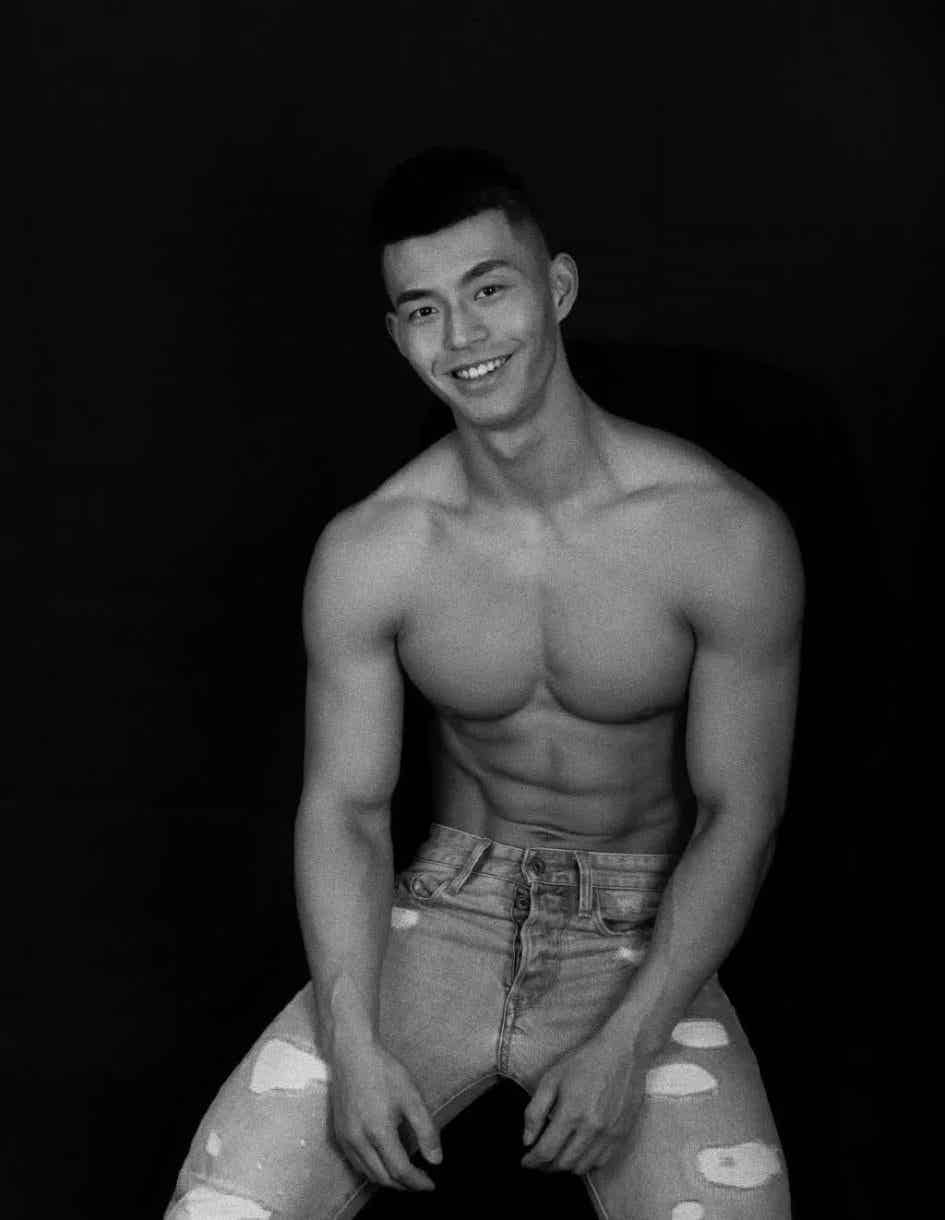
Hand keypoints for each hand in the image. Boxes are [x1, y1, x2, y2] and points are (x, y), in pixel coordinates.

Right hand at [329, 1042, 441, 1190]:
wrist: (352, 1053)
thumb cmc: (383, 1071)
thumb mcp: (412, 1097)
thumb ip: (426, 1130)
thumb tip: (436, 1160)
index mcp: (378, 1132)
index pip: (400, 1171)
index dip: (417, 1182)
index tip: (431, 1184)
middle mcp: (358, 1141)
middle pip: (383, 1178)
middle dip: (404, 1186)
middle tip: (420, 1182)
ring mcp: (345, 1139)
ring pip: (368, 1174)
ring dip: (388, 1180)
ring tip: (405, 1176)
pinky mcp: (339, 1134)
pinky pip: (356, 1163)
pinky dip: (372, 1170)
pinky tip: (383, 1163)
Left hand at [521, 1036, 645, 1174]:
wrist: (622, 1052)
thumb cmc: (583, 1062)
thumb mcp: (551, 1078)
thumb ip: (535, 1111)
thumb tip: (527, 1140)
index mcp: (571, 1113)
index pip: (547, 1151)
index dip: (532, 1161)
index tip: (525, 1161)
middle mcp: (591, 1129)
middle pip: (563, 1164)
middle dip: (546, 1167)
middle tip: (538, 1161)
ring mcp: (609, 1135)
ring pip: (582, 1167)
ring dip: (565, 1167)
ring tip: (556, 1158)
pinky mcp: (622, 1135)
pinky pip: (601, 1162)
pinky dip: (586, 1163)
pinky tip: (578, 1152)